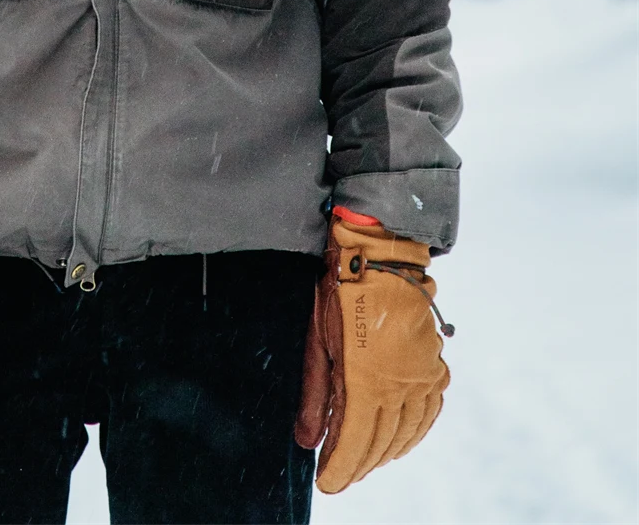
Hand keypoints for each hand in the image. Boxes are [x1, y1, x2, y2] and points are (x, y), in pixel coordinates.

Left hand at [295, 215, 450, 492]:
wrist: (381, 257)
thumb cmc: (341, 293)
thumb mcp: (317, 340)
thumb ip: (316, 395)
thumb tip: (307, 442)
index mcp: (367, 382)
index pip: (354, 443)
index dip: (340, 469)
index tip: (326, 483)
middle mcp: (400, 386)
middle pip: (380, 443)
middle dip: (358, 464)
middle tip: (340, 474)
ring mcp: (421, 378)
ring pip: (406, 433)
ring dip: (385, 453)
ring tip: (364, 461)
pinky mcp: (433, 366)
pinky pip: (428, 413)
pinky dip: (413, 433)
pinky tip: (400, 438)